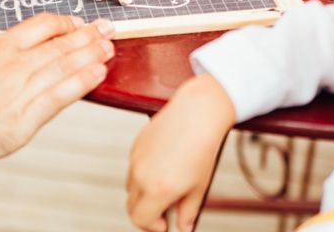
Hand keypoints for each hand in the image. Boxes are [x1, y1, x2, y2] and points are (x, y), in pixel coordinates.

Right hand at [0, 14, 114, 168]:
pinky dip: (83, 82)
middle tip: (107, 29)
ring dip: (91, 55)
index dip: (62, 24)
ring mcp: (22, 90)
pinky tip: (99, 73)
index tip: (75, 23)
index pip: (38, 28)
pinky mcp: (26, 118)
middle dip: (87, 36)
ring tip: (110, 47)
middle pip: (59, 45)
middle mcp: (14, 65)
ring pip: (65, 66)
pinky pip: (62, 96)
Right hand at [127, 74, 235, 231]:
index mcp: (158, 189)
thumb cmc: (202, 148)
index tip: (166, 223)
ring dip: (144, 193)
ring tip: (167, 185)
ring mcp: (136, 159)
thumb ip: (188, 213)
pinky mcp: (135, 145)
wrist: (197, 113)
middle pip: (132, 206)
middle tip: (165, 211)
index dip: (152, 226)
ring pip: (131, 187)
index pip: (140, 219)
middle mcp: (141, 175)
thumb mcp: (199, 187)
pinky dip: (144, 174)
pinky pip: (134, 168)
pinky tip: (164, 166)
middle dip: (147, 213)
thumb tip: (184, 229)